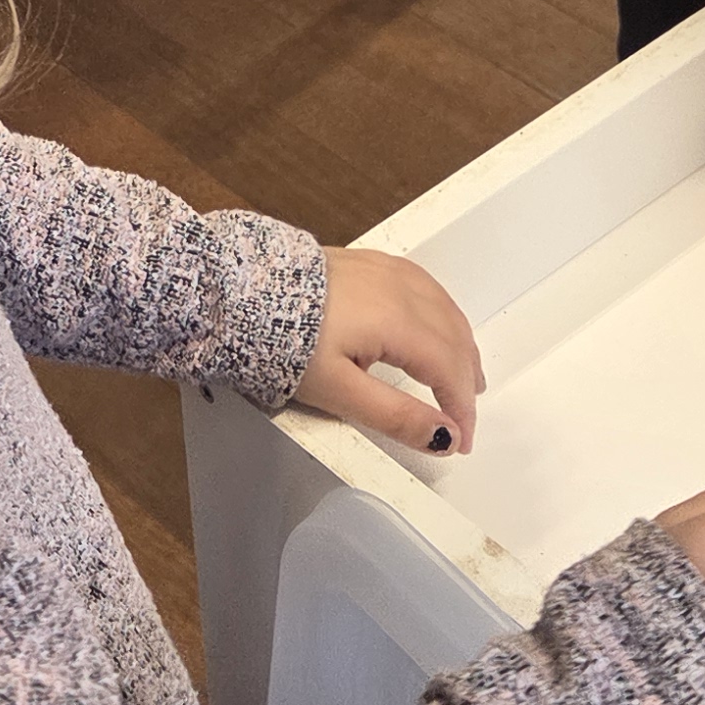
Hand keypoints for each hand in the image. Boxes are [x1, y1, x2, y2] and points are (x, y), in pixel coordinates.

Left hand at [298, 247, 484, 454]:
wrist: (239, 292)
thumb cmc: (281, 342)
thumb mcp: (336, 391)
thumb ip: (394, 415)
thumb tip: (443, 436)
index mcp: (397, 320)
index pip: (448, 369)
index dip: (461, 409)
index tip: (460, 441)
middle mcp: (400, 288)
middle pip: (453, 337)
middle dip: (465, 380)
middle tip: (464, 417)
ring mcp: (386, 271)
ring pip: (445, 308)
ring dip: (460, 346)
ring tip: (463, 376)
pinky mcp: (370, 262)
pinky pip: (425, 287)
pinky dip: (442, 315)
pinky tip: (437, 325)